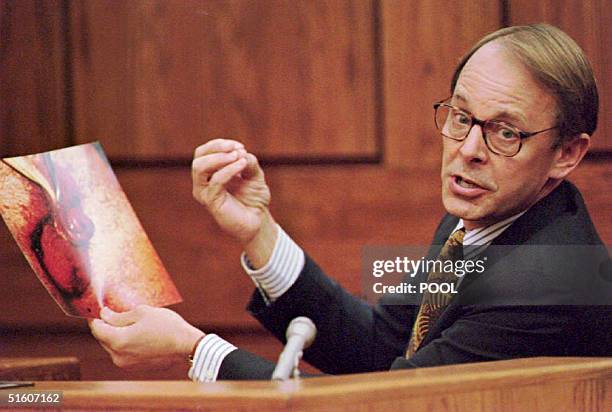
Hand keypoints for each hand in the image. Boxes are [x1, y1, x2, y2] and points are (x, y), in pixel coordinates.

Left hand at [89, 305, 203, 370]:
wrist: (186, 346)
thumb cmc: (167, 326)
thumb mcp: (142, 313)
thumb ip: (119, 316)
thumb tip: (104, 315)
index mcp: (118, 341)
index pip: (96, 328)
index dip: (96, 317)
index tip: (101, 308)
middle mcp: (118, 356)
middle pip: (103, 339)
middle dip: (107, 326)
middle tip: (118, 313)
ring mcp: (127, 364)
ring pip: (113, 347)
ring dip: (117, 335)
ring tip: (133, 324)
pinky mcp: (135, 368)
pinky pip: (124, 353)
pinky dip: (126, 344)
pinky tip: (140, 335)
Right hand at [192, 139, 276, 265]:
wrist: (258, 221)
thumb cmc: (254, 198)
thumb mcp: (254, 174)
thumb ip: (248, 161)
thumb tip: (239, 152)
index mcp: (210, 173)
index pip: (204, 152)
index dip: (220, 145)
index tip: (240, 146)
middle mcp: (204, 182)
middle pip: (199, 156)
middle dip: (217, 148)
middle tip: (237, 150)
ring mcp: (205, 192)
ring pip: (199, 167)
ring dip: (220, 158)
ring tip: (238, 157)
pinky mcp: (211, 202)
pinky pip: (215, 181)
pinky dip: (229, 170)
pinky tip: (242, 165)